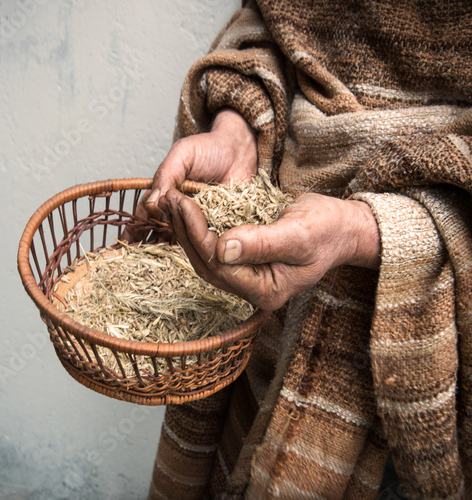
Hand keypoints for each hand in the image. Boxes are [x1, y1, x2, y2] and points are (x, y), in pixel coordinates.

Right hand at [121, 108, 256, 242]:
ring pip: (184, 237)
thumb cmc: (210, 148)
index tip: (128, 240)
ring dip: (175, 247)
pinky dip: (202, 246)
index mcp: (168, 193)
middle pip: (162, 229)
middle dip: (150, 241)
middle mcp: (182, 209)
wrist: (242, 149)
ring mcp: (201, 218)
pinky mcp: (221, 223)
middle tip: (141, 252)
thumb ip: (167, 174)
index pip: (148, 212)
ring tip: (165, 257)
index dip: (136, 226)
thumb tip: (152, 201)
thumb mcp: (183, 155)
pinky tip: (196, 254)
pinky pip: (210, 237)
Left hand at [159, 189, 380, 310]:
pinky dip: (200, 229)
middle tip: (168, 198)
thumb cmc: (328, 230)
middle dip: (185, 230)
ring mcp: (248, 278)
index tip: (183, 202)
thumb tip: (222, 248)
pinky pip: (215, 249)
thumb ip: (262, 243)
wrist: (342, 228)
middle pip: (207, 264)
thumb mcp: (299, 234)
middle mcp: (252, 290)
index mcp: (266, 291)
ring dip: (187, 230)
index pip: (220, 266)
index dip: (197, 234)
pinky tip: (188, 211)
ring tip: (172, 202)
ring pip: (207, 258)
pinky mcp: (245, 263)